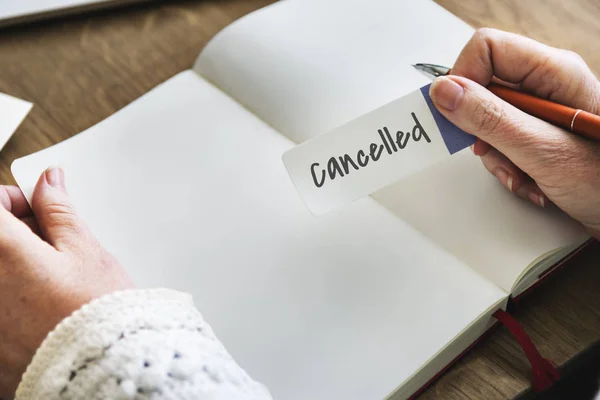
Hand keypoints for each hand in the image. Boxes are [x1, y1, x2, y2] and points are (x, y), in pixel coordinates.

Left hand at [0, 167, 132, 397]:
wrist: (102, 369)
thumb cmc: (97, 313)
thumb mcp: (85, 251)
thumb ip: (59, 211)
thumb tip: (49, 182)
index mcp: (0, 251)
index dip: (15, 200)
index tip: (36, 209)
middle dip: (17, 232)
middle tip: (51, 244)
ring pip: (0, 269)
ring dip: (17, 263)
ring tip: (51, 279)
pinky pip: (4, 302)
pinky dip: (16, 296)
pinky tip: (42, 305)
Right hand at [429, 28, 599, 237]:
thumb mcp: (543, 150)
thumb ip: (491, 118)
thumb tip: (445, 91)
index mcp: (554, 72)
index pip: (487, 49)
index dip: (463, 79)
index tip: (455, 114)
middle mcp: (545, 85)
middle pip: (481, 88)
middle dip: (479, 129)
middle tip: (491, 150)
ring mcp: (540, 111)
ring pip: (485, 120)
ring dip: (495, 156)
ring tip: (521, 174)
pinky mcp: (536, 134)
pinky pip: (499, 142)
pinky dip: (506, 167)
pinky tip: (530, 182)